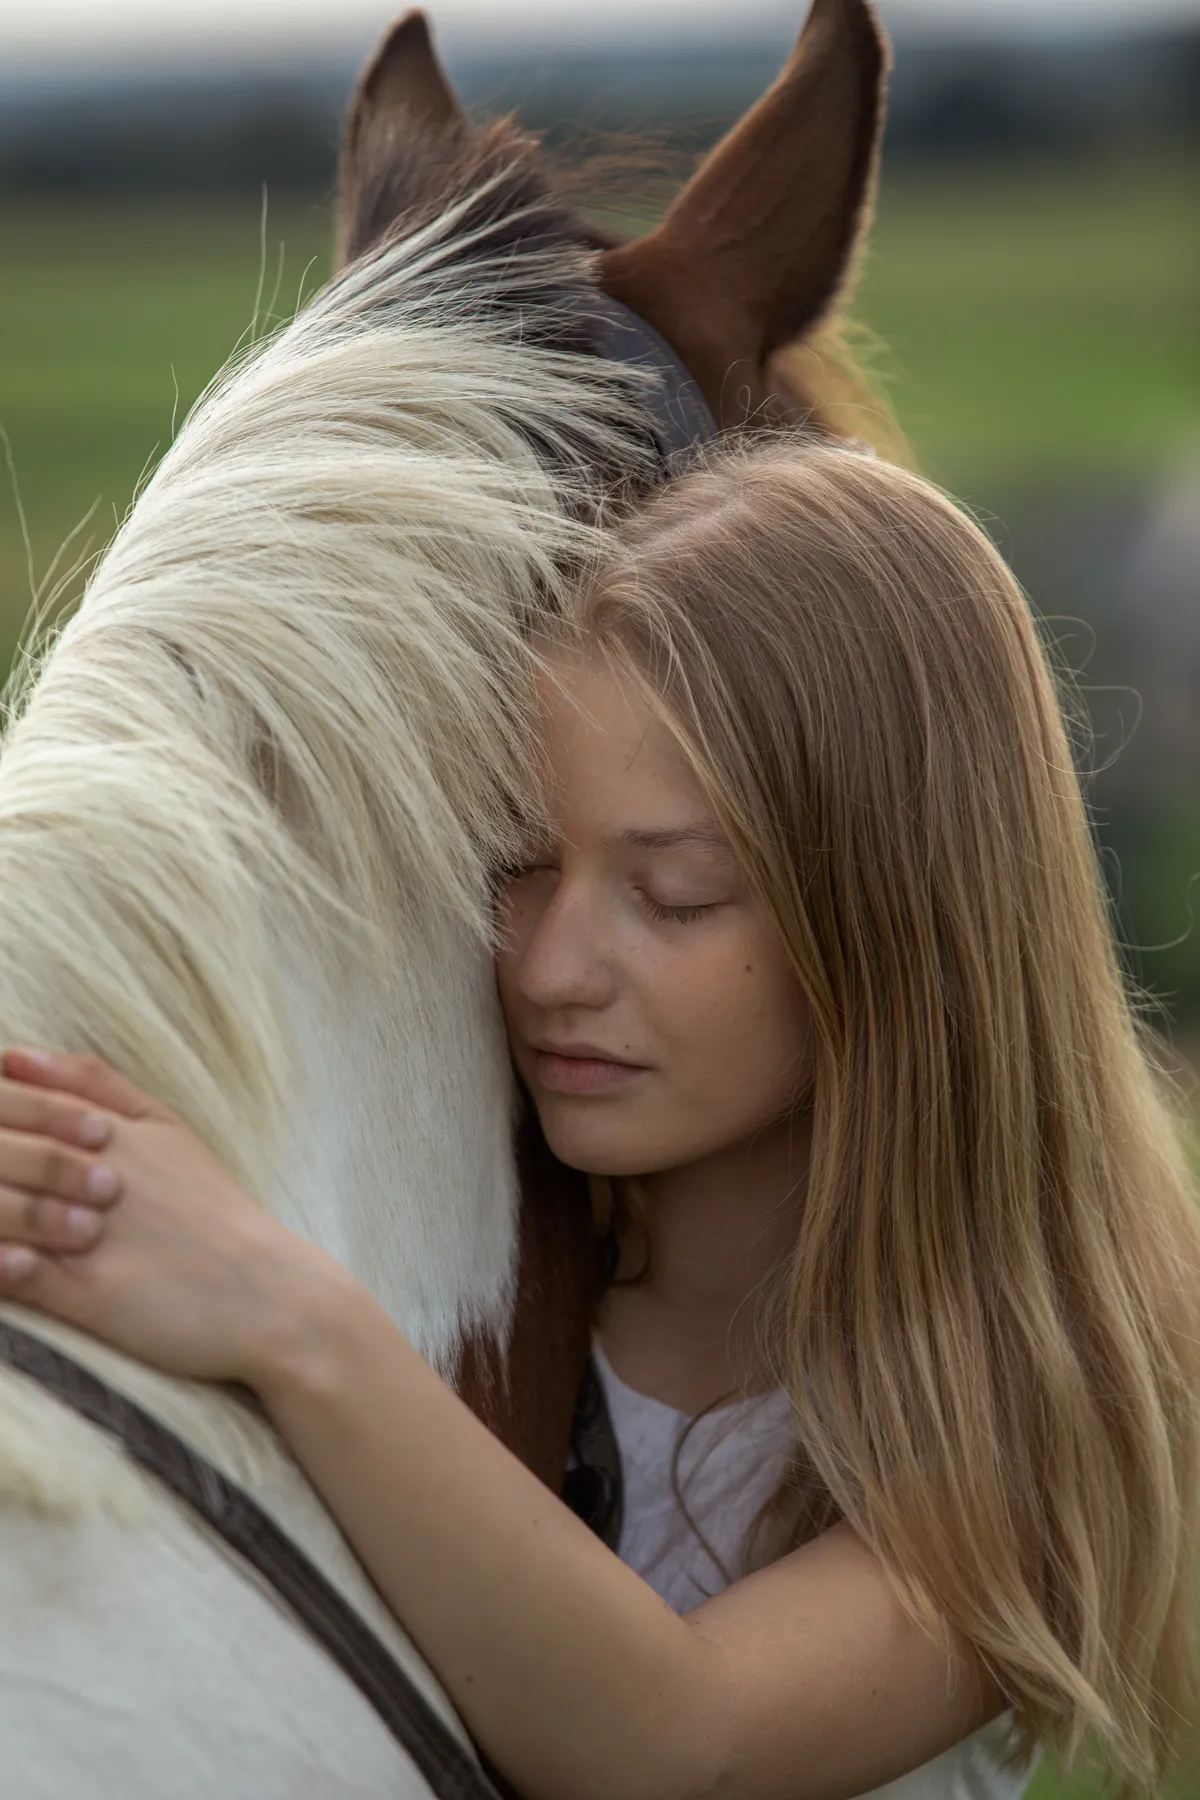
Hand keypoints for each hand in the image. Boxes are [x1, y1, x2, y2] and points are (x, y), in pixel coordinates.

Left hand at [0, 1048, 334, 1386]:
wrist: (271, 1295)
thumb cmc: (213, 1213)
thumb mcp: (168, 1131)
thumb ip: (99, 1086)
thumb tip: (16, 1050)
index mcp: (113, 1133)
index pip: (15, 1102)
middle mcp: (97, 1176)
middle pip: (2, 1149)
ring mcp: (90, 1236)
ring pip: (3, 1209)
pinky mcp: (89, 1296)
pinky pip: (15, 1275)